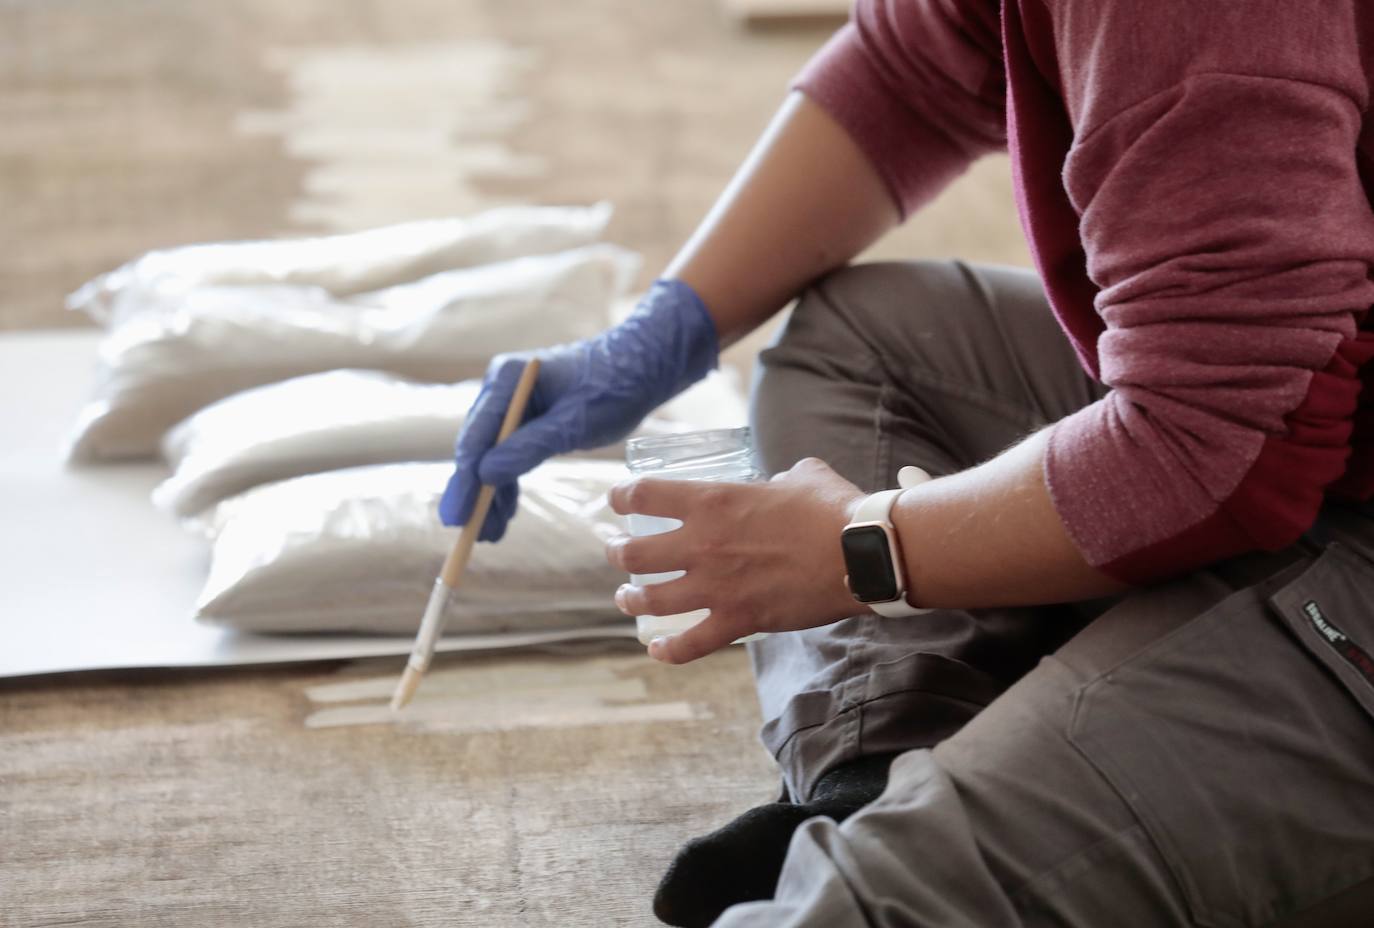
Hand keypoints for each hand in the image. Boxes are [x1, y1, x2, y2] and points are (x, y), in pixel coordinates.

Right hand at [438, 279, 717, 539]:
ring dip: (489, 494)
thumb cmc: (613, 386)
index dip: (465, 479)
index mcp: (507, 379)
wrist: (641, 366)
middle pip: (477, 447)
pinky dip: (507, 483)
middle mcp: (502, 389)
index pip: (477, 435)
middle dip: (474, 492)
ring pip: (491, 456)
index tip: (457, 516)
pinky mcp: (528, 419)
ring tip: (489, 534)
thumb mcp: (573, 423)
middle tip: (468, 533)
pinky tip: (504, 514)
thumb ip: (528, 447)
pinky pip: (509, 455)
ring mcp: (513, 404)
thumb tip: (485, 476)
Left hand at [605, 457, 869, 663]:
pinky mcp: (738, 620)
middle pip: (634, 553)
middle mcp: (703, 545)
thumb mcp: (801, 476)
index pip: (645, 495)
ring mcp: (717, 587)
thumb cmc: (834, 509)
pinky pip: (690, 644)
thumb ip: (779, 479)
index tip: (614, 501)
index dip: (621, 496)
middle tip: (614, 552)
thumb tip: (780, 485)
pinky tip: (657, 649)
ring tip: (626, 598)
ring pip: (651, 599)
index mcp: (713, 502)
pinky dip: (668, 650)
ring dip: (631, 599)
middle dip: (616, 552)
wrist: (862, 553)